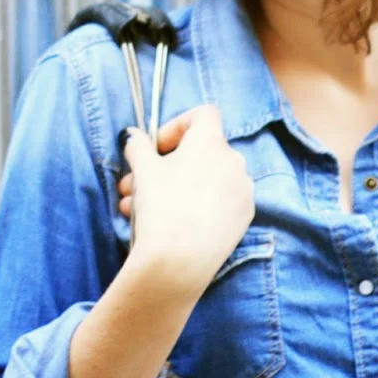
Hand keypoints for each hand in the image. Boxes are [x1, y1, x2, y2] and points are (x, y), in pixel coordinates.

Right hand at [117, 105, 254, 292]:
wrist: (179, 262)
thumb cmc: (161, 207)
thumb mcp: (142, 171)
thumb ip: (137, 146)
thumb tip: (132, 136)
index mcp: (213, 143)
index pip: (203, 115)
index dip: (176, 126)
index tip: (155, 148)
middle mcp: (235, 162)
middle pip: (200, 151)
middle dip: (165, 165)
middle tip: (134, 183)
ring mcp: (243, 190)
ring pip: (206, 179)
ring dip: (174, 187)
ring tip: (139, 208)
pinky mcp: (244, 217)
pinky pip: (219, 201)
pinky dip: (197, 204)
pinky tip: (170, 223)